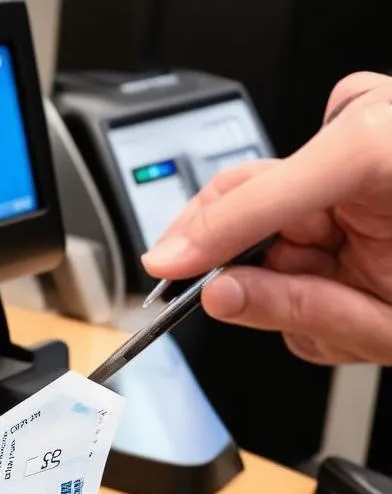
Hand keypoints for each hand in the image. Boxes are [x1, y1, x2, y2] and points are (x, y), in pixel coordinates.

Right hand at [142, 72, 391, 365]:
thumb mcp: (387, 322)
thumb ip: (296, 304)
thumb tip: (218, 294)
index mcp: (386, 154)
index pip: (271, 188)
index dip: (211, 232)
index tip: (166, 267)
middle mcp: (373, 129)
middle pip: (255, 191)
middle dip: (235, 255)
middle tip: (213, 296)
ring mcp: (364, 133)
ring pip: (266, 212)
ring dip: (278, 269)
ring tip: (333, 302)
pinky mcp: (355, 148)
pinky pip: (290, 210)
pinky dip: (298, 259)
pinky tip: (337, 279)